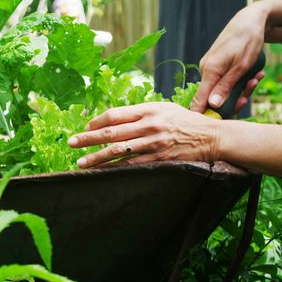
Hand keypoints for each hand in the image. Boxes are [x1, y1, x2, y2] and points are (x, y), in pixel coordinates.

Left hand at [68, 103, 221, 167]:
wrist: (210, 137)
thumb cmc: (186, 121)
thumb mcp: (164, 108)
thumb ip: (142, 112)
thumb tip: (117, 119)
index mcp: (148, 110)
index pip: (115, 115)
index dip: (97, 122)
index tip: (86, 127)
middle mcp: (148, 125)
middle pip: (111, 132)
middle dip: (87, 138)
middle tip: (71, 143)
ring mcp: (153, 143)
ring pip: (118, 151)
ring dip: (96, 158)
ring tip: (81, 162)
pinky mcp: (159, 159)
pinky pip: (132, 165)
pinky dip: (116, 169)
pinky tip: (104, 172)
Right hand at [191, 3, 268, 113]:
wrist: (250, 20)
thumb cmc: (248, 41)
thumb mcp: (241, 67)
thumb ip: (226, 87)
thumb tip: (212, 106)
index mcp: (210, 70)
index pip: (199, 100)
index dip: (207, 115)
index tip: (221, 122)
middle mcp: (207, 69)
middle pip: (214, 98)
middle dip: (235, 100)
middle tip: (251, 91)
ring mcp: (211, 67)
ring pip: (223, 90)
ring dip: (241, 89)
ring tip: (256, 78)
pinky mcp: (217, 66)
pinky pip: (226, 81)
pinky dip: (240, 81)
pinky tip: (254, 74)